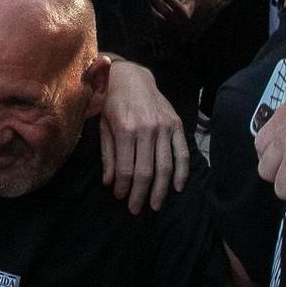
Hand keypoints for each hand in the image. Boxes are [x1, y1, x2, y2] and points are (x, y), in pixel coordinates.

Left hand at [99, 59, 187, 212]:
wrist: (131, 76)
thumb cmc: (112, 102)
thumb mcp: (103, 126)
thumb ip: (108, 155)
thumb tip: (110, 183)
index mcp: (125, 129)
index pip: (126, 168)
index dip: (124, 187)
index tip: (120, 197)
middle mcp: (146, 128)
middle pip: (146, 171)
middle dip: (140, 194)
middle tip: (136, 209)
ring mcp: (164, 127)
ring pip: (165, 166)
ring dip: (161, 190)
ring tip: (155, 205)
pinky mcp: (176, 124)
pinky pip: (182, 152)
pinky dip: (182, 172)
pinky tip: (177, 187)